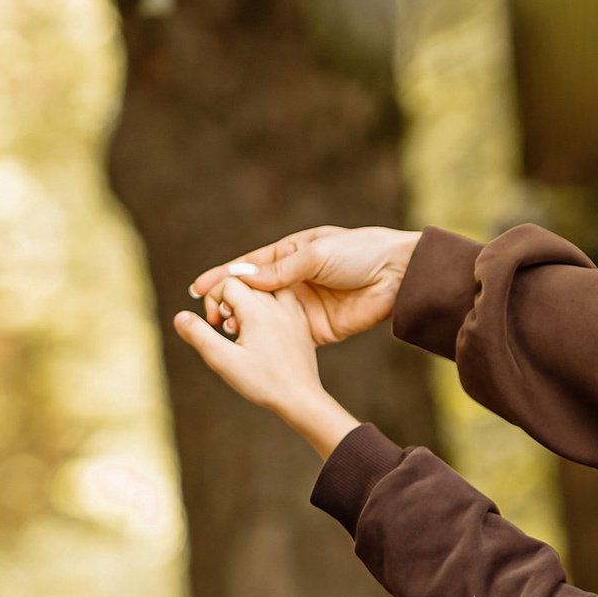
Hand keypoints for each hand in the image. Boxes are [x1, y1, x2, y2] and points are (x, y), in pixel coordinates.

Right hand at [172, 274, 359, 458]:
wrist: (302, 399)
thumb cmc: (263, 382)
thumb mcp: (223, 360)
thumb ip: (199, 335)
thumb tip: (180, 316)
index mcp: (258, 308)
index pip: (227, 282)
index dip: (212, 299)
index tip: (213, 325)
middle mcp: (278, 303)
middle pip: (246, 281)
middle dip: (229, 298)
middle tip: (227, 326)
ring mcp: (293, 312)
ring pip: (266, 288)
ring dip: (250, 300)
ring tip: (244, 326)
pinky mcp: (302, 323)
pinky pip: (282, 300)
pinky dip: (267, 306)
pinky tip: (262, 331)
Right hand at [189, 223, 420, 346]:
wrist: (399, 277)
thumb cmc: (361, 252)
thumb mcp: (317, 255)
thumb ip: (280, 270)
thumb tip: (243, 278)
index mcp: (291, 254)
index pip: (249, 266)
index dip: (223, 276)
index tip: (197, 289)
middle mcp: (293, 280)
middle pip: (252, 294)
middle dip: (228, 304)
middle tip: (209, 315)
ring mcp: (303, 306)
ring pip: (264, 317)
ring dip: (244, 323)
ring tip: (224, 330)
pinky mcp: (316, 328)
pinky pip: (285, 334)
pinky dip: (267, 339)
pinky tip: (248, 344)